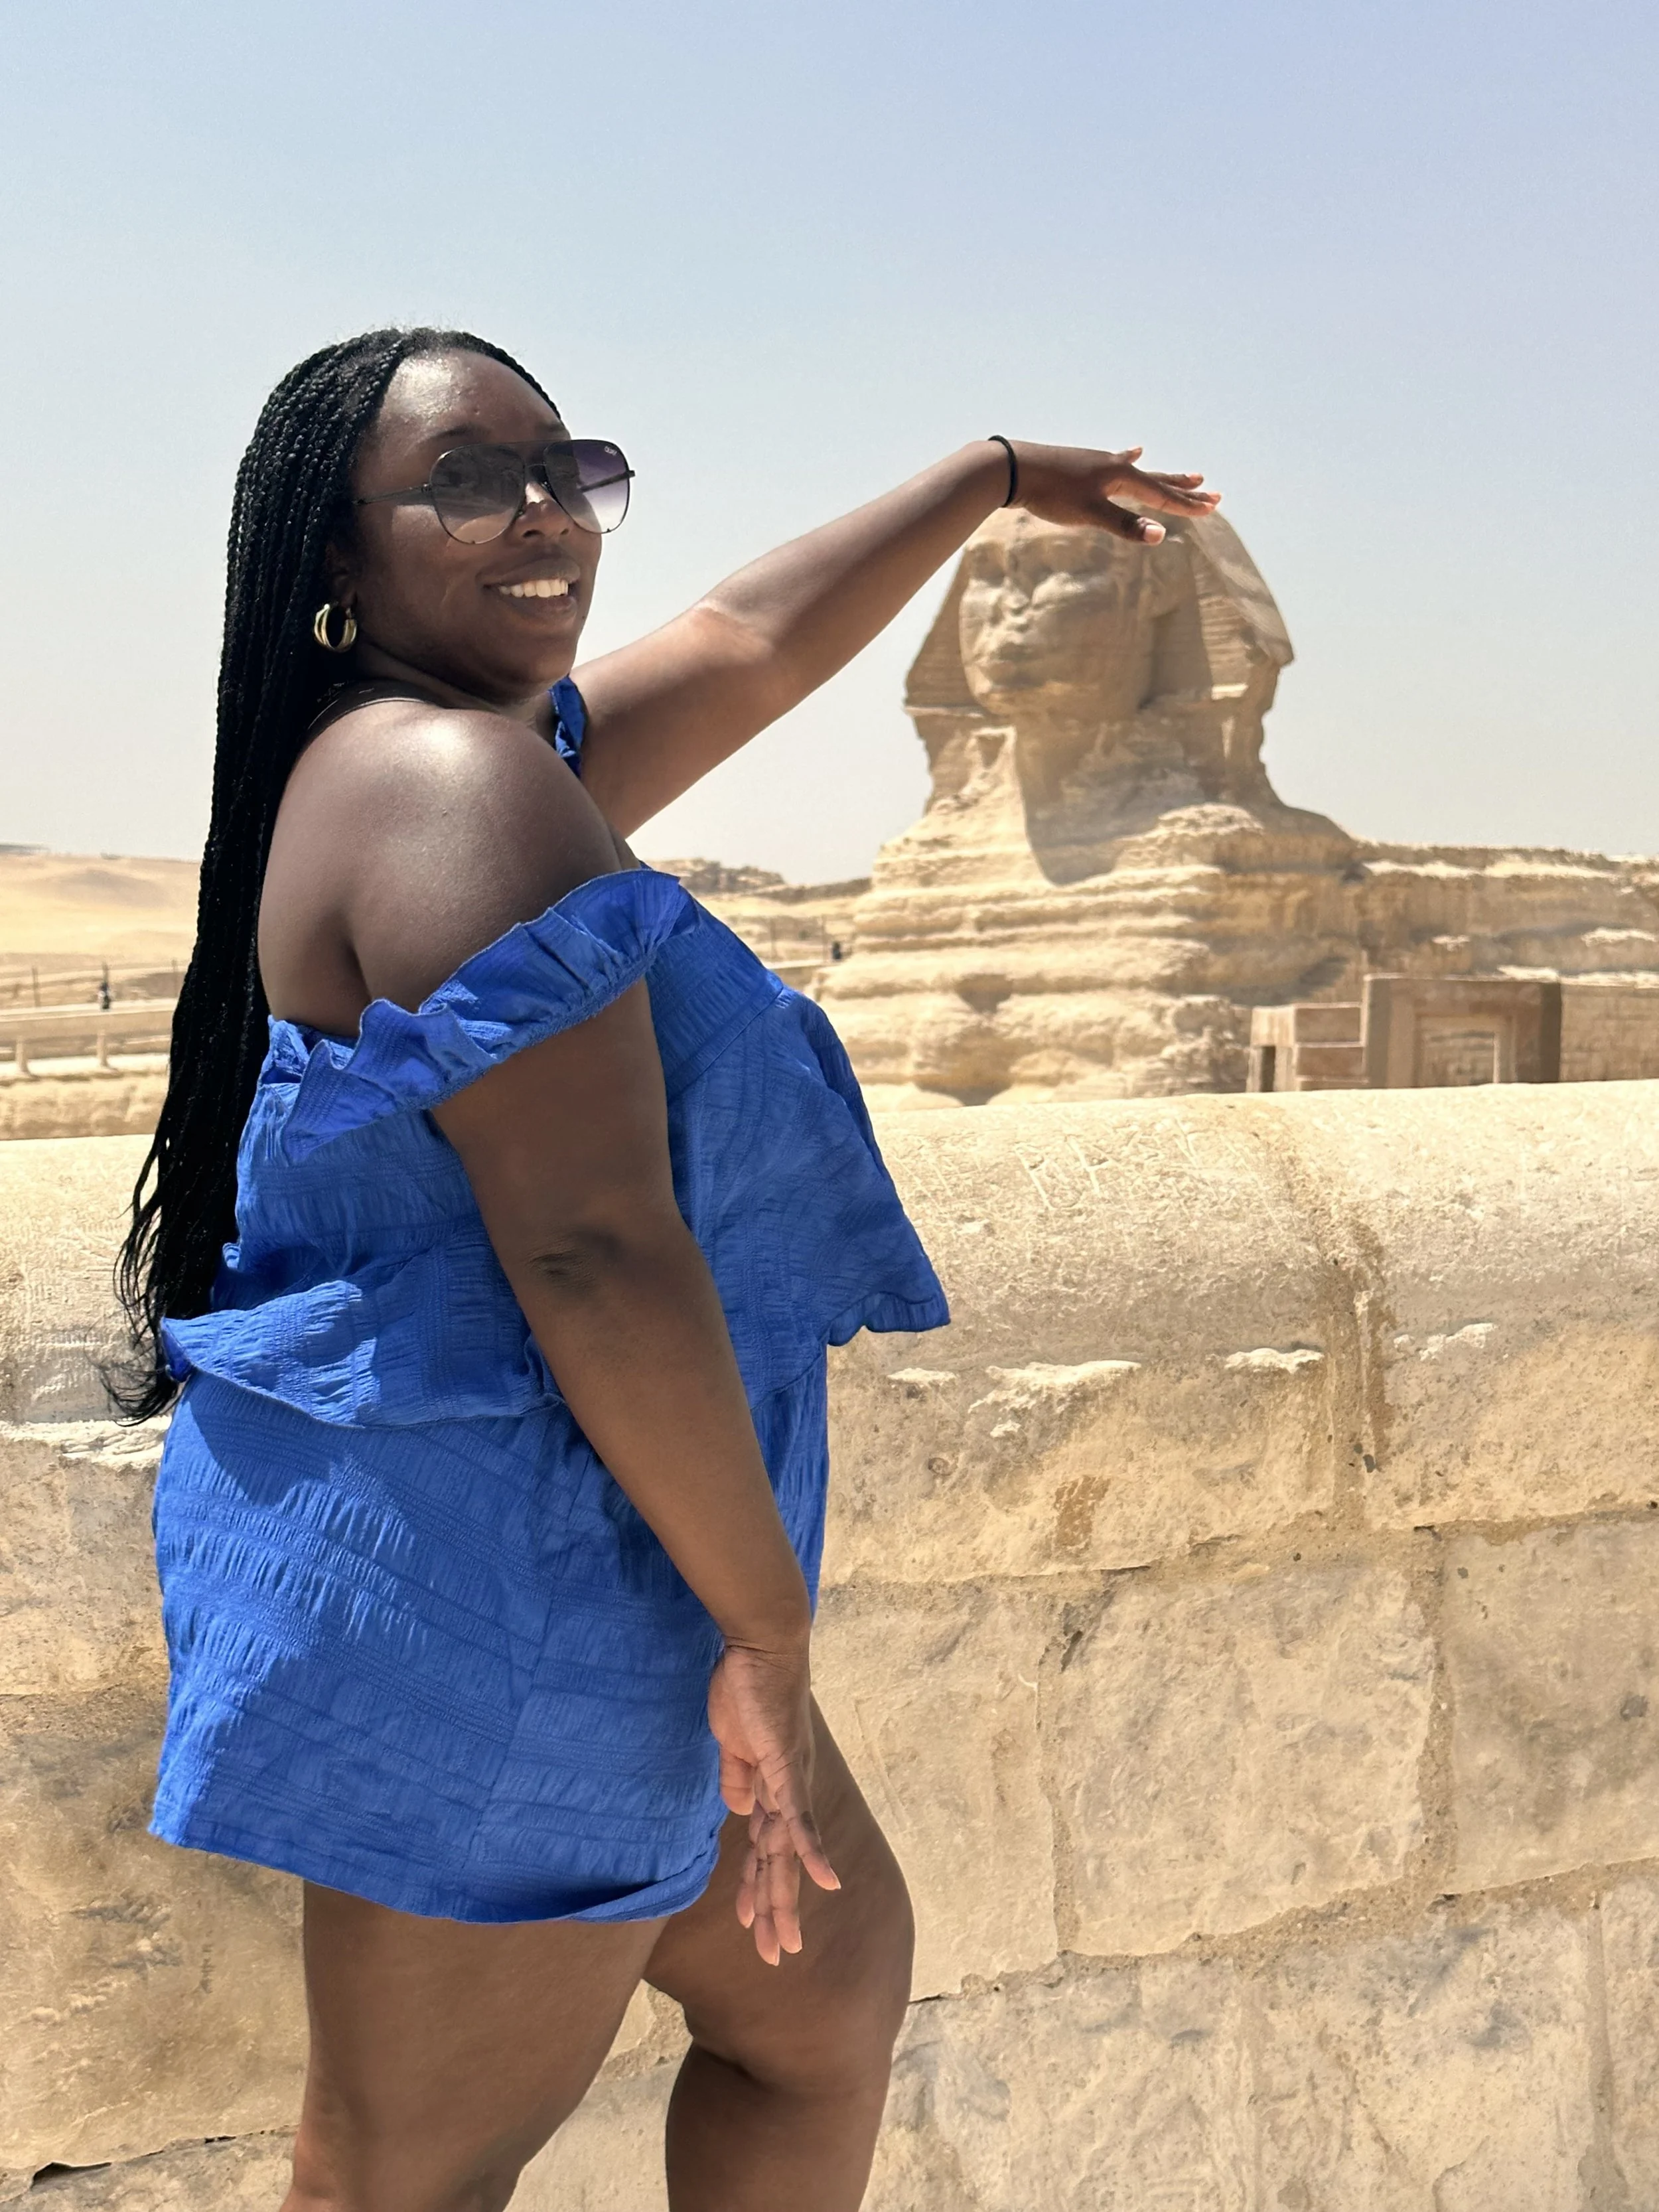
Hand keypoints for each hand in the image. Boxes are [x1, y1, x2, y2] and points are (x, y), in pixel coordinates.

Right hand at [707, 1641, 840, 1963]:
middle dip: (774, 1912)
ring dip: (784, 1898)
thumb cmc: (744, 1688)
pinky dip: (812, 1850)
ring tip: (784, 1941)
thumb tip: (739, 1812)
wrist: (763, 1647)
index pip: (763, 1852)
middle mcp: (786, 1794)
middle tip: (773, 1958)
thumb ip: (736, 1778)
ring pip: (786, 1854)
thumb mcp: (732, 1743)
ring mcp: (790, 1783)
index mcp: (769, 1790)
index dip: (757, 1891)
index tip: (750, 1928)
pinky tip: (827, 1881)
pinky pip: (800, 1817)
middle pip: (778, 1865)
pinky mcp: (788, 1768)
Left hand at [1001, 440, 1221, 545]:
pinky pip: (1117, 462)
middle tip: (1212, 490)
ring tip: (1187, 474)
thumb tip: (1161, 536)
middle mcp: (1115, 466)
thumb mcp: (1090, 513)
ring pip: (1141, 471)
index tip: (1214, 507)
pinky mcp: (1084, 465)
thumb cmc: (1051, 492)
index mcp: (1121, 477)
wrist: (1014, 468)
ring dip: (1165, 475)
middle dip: (1185, 490)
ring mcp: (1100, 463)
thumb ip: (1125, 525)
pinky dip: (1129, 459)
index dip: (1188, 504)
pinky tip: (1133, 451)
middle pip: (1158, 480)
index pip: (1162, 495)